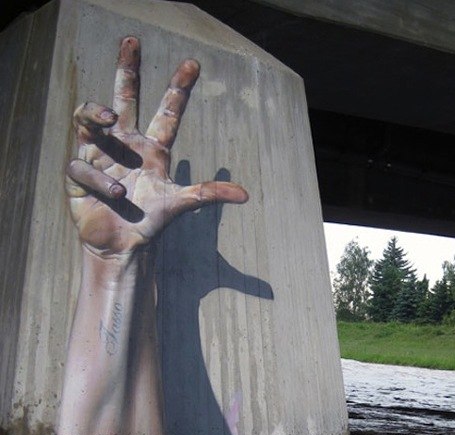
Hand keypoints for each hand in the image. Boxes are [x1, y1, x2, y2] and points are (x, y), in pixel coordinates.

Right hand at [65, 36, 247, 260]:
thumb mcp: (181, 204)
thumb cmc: (151, 222)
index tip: (193, 63)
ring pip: (90, 119)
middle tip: (131, 40)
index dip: (179, 89)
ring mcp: (100, 155)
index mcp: (152, 149)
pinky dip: (97, 177)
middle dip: (127, 70)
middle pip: (125, 98)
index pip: (167, 112)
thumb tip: (246, 195)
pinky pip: (82, 164)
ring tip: (110, 119)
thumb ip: (209, 194)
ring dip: (98, 114)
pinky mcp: (79, 173)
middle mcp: (126, 145)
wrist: (122, 245)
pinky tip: (113, 192)